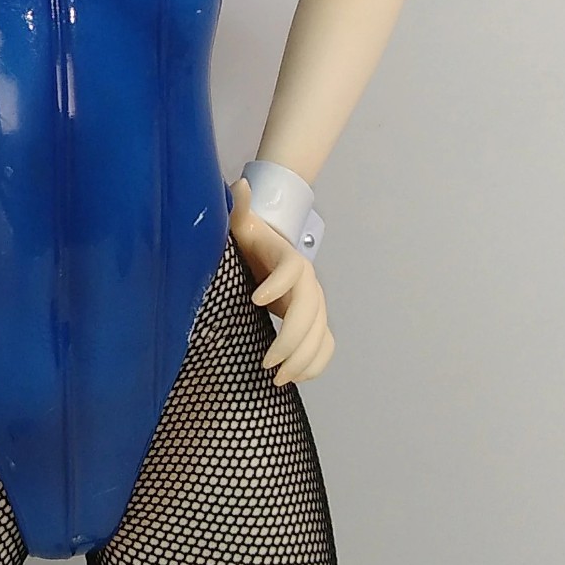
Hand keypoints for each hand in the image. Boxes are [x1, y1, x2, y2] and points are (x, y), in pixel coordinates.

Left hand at [228, 178, 334, 385]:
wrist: (273, 250)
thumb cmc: (253, 240)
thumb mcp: (243, 224)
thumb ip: (240, 208)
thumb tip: (240, 186)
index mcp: (289, 260)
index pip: (292, 271)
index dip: (278, 284)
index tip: (256, 300)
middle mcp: (308, 283)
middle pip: (308, 313)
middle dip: (290, 341)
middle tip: (266, 363)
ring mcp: (315, 304)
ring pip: (320, 335)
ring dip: (303, 359)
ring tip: (278, 378)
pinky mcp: (315, 321)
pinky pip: (325, 346)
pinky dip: (316, 365)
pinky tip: (296, 378)